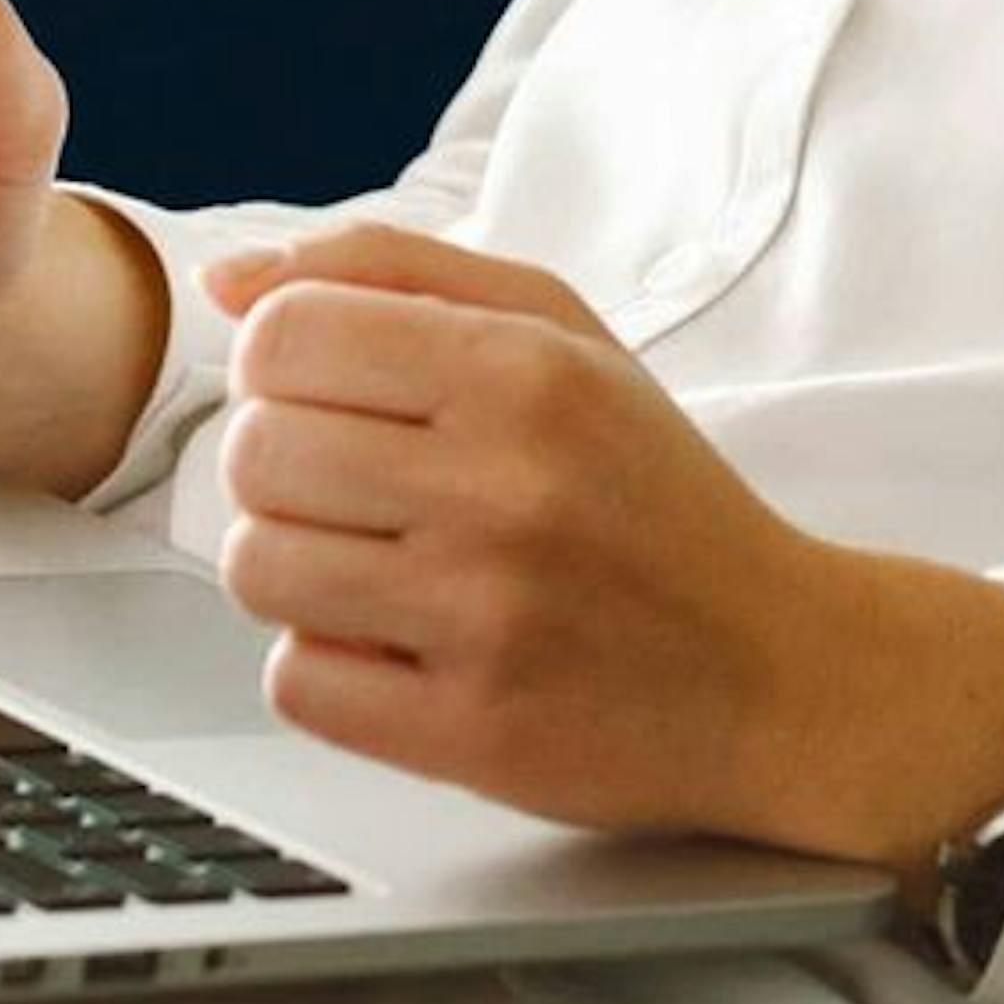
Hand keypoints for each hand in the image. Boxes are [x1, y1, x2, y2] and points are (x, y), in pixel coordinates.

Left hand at [204, 225, 1003, 878]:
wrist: (775, 667)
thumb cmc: (652, 494)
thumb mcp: (562, 335)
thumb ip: (395, 273)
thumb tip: (228, 280)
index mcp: (527, 368)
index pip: (284, 336)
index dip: (283, 366)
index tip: (337, 394)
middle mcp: (505, 484)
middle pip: (254, 453)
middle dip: (288, 470)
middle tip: (364, 488)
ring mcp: (485, 614)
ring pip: (257, 568)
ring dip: (299, 568)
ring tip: (380, 565)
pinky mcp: (468, 730)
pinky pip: (298, 682)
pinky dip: (333, 665)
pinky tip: (405, 645)